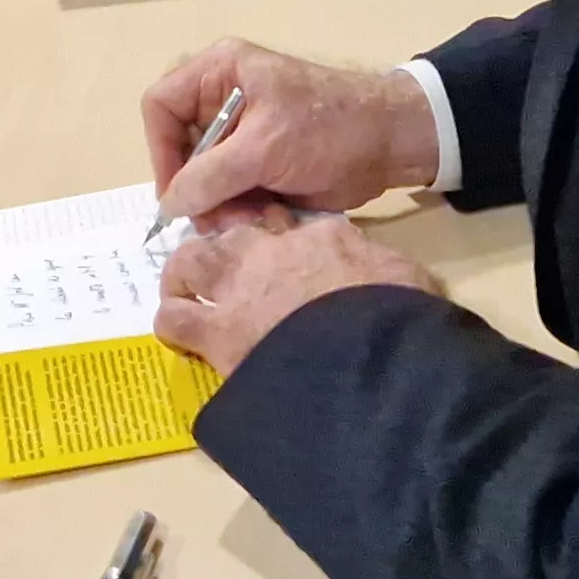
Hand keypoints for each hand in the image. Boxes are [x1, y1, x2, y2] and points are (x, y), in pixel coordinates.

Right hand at [143, 38, 440, 226]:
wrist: (391, 145)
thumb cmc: (329, 129)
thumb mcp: (264, 149)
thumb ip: (210, 176)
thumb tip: (168, 205)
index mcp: (219, 72)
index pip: (160, 106)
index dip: (160, 150)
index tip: (176, 193)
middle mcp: (222, 98)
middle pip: (180, 150)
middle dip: (199, 189)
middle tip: (220, 219)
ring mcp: (241, 134)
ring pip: (204, 179)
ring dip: (222, 207)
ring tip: (254, 220)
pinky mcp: (258, 164)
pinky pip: (230, 193)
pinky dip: (241, 211)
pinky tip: (268, 218)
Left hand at [155, 213, 444, 375]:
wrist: (371, 353)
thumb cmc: (399, 315)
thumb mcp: (403, 277)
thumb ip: (377, 267)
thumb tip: (375, 272)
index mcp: (321, 237)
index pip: (286, 224)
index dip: (275, 234)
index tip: (274, 245)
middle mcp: (272, 251)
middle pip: (229, 231)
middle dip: (221, 245)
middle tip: (221, 271)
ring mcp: (238, 288)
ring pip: (189, 263)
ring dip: (184, 279)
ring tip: (187, 300)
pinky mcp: (216, 332)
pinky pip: (175, 319)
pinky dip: (174, 325)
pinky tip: (183, 341)